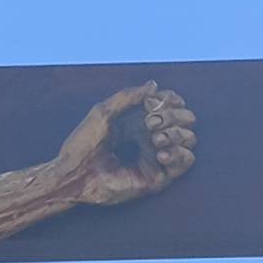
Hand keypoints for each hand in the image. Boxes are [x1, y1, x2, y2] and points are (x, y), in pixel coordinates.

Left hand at [54, 81, 196, 206]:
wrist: (72, 175)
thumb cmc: (82, 145)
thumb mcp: (103, 112)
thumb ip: (128, 96)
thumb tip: (154, 85)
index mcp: (139, 123)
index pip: (171, 105)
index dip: (169, 99)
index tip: (149, 103)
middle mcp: (151, 139)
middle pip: (185, 119)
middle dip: (173, 115)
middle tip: (151, 122)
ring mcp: (156, 158)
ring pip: (189, 138)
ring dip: (177, 132)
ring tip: (155, 138)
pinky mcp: (158, 177)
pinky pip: (186, 161)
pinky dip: (179, 152)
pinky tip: (161, 152)